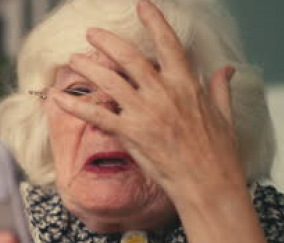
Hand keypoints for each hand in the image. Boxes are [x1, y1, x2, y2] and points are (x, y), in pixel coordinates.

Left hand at [52, 0, 245, 203]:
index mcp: (187, 84)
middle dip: (107, 41)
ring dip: (88, 67)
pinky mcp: (131, 134)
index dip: (154, 21)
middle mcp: (163, 93)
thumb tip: (226, 70)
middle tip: (91, 32)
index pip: (168, 43)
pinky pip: (97, 115)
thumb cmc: (219, 154)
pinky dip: (75, 105)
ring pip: (109, 81)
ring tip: (74, 58)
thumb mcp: (225, 115)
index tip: (142, 6)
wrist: (208, 185)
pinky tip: (57, 97)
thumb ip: (221, 89)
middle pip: (129, 57)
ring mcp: (145, 113)